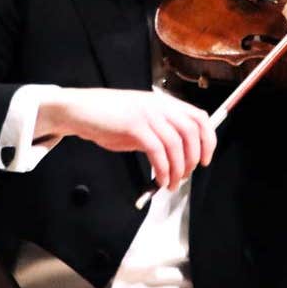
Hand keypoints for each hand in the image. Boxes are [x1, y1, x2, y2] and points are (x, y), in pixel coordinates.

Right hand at [37, 88, 215, 190]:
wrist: (78, 109)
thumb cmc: (106, 118)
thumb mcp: (139, 122)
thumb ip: (158, 134)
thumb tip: (176, 159)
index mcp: (163, 103)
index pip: (199, 117)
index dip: (208, 140)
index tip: (205, 160)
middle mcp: (159, 105)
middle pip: (192, 130)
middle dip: (194, 158)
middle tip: (186, 175)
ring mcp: (146, 113)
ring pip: (176, 143)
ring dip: (177, 169)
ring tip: (171, 184)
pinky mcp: (133, 124)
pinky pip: (157, 150)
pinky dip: (162, 169)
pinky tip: (159, 180)